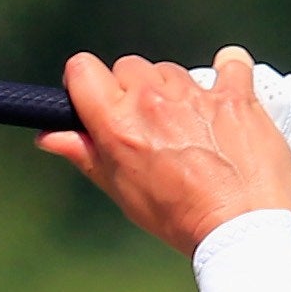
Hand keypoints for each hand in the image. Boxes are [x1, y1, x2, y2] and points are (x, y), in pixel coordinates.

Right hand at [39, 47, 290, 254]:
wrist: (240, 229)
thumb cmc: (180, 218)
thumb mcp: (122, 191)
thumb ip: (85, 155)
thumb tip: (50, 136)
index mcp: (118, 123)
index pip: (82, 69)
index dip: (86, 82)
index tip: (96, 98)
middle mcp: (153, 99)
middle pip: (129, 67)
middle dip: (133, 91)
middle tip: (149, 127)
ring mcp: (196, 93)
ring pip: (172, 70)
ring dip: (175, 91)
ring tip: (190, 128)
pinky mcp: (236, 94)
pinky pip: (231, 62)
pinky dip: (228, 72)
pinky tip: (225, 92)